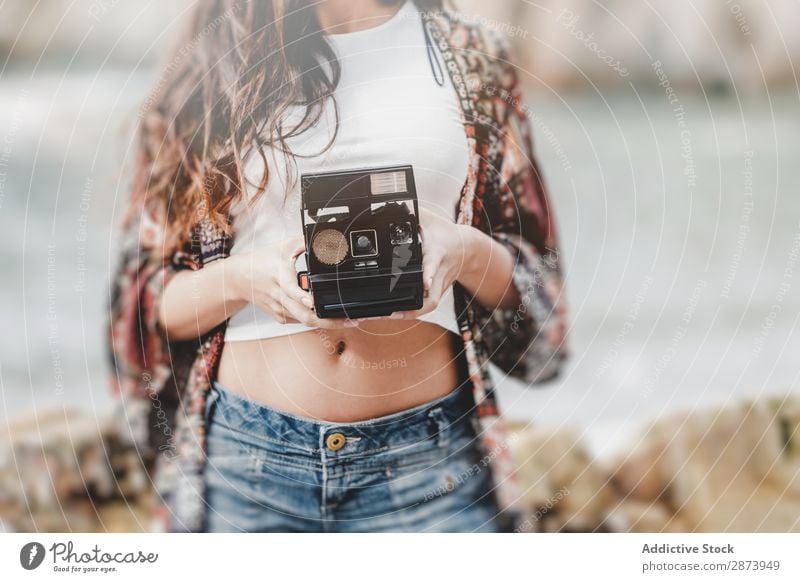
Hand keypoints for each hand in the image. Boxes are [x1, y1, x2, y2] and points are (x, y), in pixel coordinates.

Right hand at [230, 237, 355, 328]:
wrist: (238, 279)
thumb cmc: (261, 262)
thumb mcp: (281, 247)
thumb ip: (303, 243)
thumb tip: (323, 237)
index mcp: (280, 277)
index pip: (291, 290)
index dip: (303, 298)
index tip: (313, 302)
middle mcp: (280, 297)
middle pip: (304, 316)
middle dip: (327, 321)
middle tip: (348, 319)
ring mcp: (280, 309)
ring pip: (305, 322)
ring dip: (327, 322)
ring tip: (347, 320)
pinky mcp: (281, 317)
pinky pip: (301, 321)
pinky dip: (316, 320)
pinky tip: (330, 317)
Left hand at [391, 207, 470, 320]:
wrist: (466, 248)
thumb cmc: (444, 233)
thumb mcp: (428, 218)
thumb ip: (410, 211)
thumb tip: (389, 204)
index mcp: (437, 253)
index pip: (433, 265)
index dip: (429, 274)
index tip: (425, 283)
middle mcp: (440, 273)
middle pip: (431, 296)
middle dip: (415, 307)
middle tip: (393, 311)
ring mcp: (440, 286)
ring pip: (430, 305)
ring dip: (411, 313)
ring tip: (390, 315)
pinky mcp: (438, 292)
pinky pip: (426, 306)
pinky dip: (411, 312)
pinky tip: (394, 313)